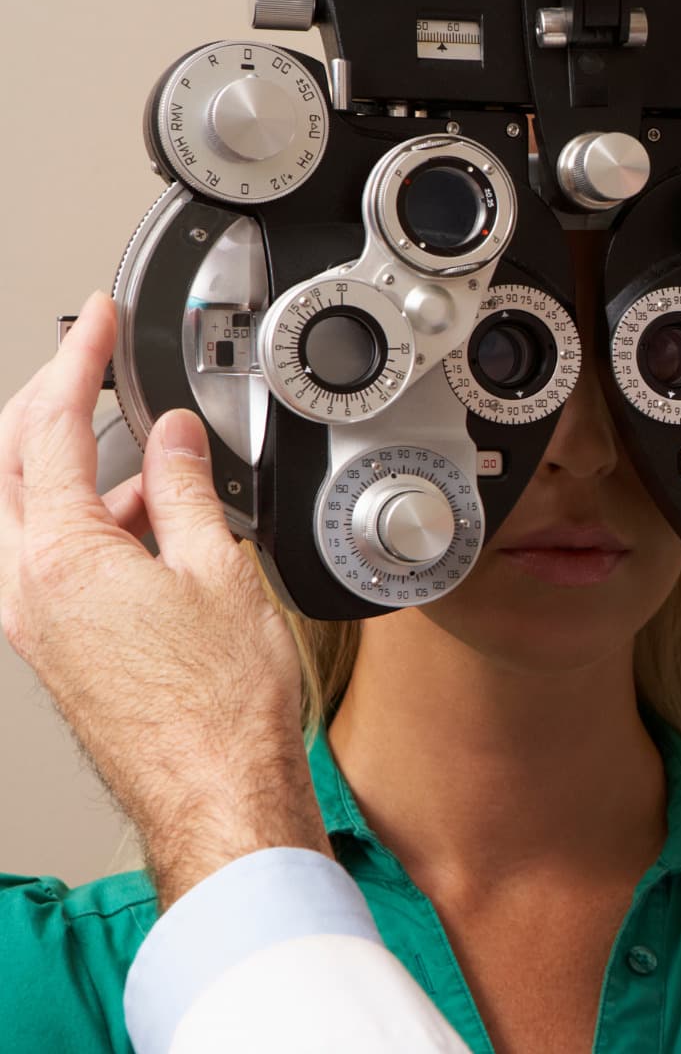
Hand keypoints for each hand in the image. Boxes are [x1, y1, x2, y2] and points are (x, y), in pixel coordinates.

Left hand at [0, 293, 327, 908]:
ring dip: (69, 465)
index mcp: (59, 558)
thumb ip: (189, 489)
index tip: (99, 322)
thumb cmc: (222, 708)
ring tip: (142, 447)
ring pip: (25, 512)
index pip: (47, 426)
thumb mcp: (219, 570)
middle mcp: (26, 589)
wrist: (218, 794)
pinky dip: (88, 520)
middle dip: (47, 402)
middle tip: (92, 366)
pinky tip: (148, 520)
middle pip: (9, 462)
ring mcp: (35, 622)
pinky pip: (51, 558)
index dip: (77, 360)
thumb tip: (173, 439)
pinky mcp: (58, 647)